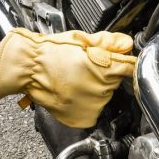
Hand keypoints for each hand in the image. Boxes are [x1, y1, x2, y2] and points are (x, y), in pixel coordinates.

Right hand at [0, 28, 135, 127]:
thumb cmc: (50, 52)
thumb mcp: (81, 39)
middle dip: (103, 75)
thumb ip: (108, 42)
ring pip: (103, 97)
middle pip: (114, 82)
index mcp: (104, 69)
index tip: (123, 64)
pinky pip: (93, 110)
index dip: (127, 64)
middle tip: (83, 68)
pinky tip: (72, 93)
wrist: (27, 69)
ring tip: (74, 80)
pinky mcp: (83, 119)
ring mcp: (91, 107)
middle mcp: (100, 91)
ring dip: (93, 90)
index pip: (130, 68)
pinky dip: (85, 104)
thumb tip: (126, 45)